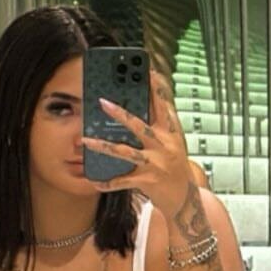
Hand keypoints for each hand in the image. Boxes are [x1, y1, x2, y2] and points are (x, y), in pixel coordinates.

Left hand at [81, 69, 191, 216]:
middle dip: (120, 113)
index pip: (163, 106)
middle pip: (139, 125)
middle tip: (102, 102)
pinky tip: (94, 181)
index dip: (156, 87)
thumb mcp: (175, 142)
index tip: (147, 71)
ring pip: (125, 152)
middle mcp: (163, 146)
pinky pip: (123, 181)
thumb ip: (165, 123)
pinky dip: (108, 182)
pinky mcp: (147, 181)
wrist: (185, 199)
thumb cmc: (176, 167)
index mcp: (170, 133)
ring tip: (85, 140)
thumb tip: (158, 101)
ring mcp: (155, 163)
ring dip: (103, 146)